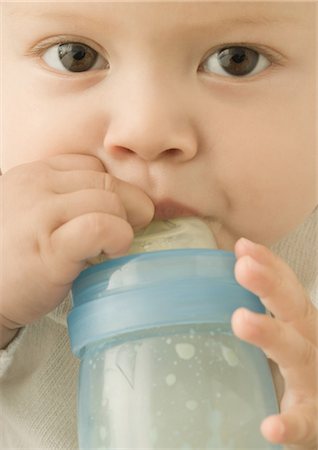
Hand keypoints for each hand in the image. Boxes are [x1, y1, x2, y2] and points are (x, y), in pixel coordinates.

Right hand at [0, 154, 153, 329]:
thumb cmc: (15, 259)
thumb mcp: (33, 213)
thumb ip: (65, 199)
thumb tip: (123, 201)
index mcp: (33, 175)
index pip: (93, 166)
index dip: (115, 191)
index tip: (117, 216)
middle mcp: (35, 186)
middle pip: (106, 182)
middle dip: (129, 209)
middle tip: (123, 234)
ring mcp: (41, 214)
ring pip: (109, 201)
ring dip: (124, 227)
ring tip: (112, 248)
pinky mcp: (51, 248)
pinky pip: (100, 227)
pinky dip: (118, 239)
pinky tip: (111, 255)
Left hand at [232, 238, 317, 449]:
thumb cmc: (306, 369)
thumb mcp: (291, 334)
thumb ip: (269, 307)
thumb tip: (239, 259)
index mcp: (304, 326)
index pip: (289, 289)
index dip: (270, 266)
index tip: (243, 248)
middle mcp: (313, 345)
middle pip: (294, 311)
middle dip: (270, 286)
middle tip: (243, 268)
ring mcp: (316, 382)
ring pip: (297, 355)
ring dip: (271, 335)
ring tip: (241, 319)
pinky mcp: (315, 420)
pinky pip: (304, 422)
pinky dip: (290, 423)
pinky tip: (271, 426)